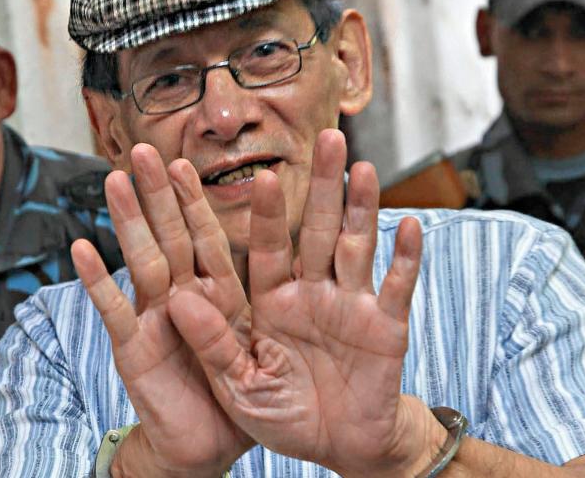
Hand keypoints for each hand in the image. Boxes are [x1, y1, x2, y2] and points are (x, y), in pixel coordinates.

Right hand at [72, 143, 252, 477]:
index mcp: (218, 296)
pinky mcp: (133, 350)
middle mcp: (183, 299)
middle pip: (170, 237)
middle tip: (144, 151)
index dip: (195, 202)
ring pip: (142, 261)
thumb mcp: (251, 352)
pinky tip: (82, 249)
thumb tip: (223, 276)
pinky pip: (116, 311)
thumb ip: (240, 315)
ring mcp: (154, 321)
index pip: (206, 239)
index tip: (185, 163)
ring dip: (128, 221)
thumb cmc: (235, 397)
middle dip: (157, 194)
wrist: (209, 447)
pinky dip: (99, 282)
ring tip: (115, 180)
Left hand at [167, 129, 442, 476]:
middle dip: (320, 185)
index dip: (262, 212)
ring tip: (361, 168)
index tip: (261, 176)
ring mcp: (351, 304)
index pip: (263, 246)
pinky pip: (395, 287)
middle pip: (315, 229)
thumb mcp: (239, 385)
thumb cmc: (284, 414)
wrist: (340, 446)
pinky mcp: (386, 326)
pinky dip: (403, 259)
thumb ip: (212, 344)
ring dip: (361, 207)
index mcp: (272, 300)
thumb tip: (176, 301)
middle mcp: (312, 290)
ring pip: (356, 245)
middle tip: (326, 137)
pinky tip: (408, 226)